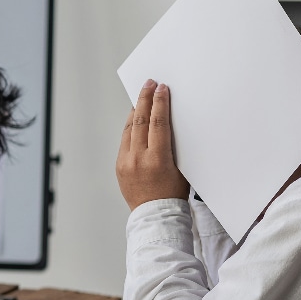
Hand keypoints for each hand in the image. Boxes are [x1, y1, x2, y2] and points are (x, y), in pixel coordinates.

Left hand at [116, 79, 188, 209]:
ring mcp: (126, 162)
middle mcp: (138, 159)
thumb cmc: (174, 194)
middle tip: (149, 84)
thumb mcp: (181, 168)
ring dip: (137, 111)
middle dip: (145, 99)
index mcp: (157, 159)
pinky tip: (136, 119)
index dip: (159, 103)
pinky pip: (125, 141)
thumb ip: (173, 145)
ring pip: (130, 129)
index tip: (161, 88)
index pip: (158, 123)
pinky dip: (131, 127)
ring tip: (142, 98)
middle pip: (141, 121)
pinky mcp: (119, 166)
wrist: (156, 215)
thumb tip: (168, 121)